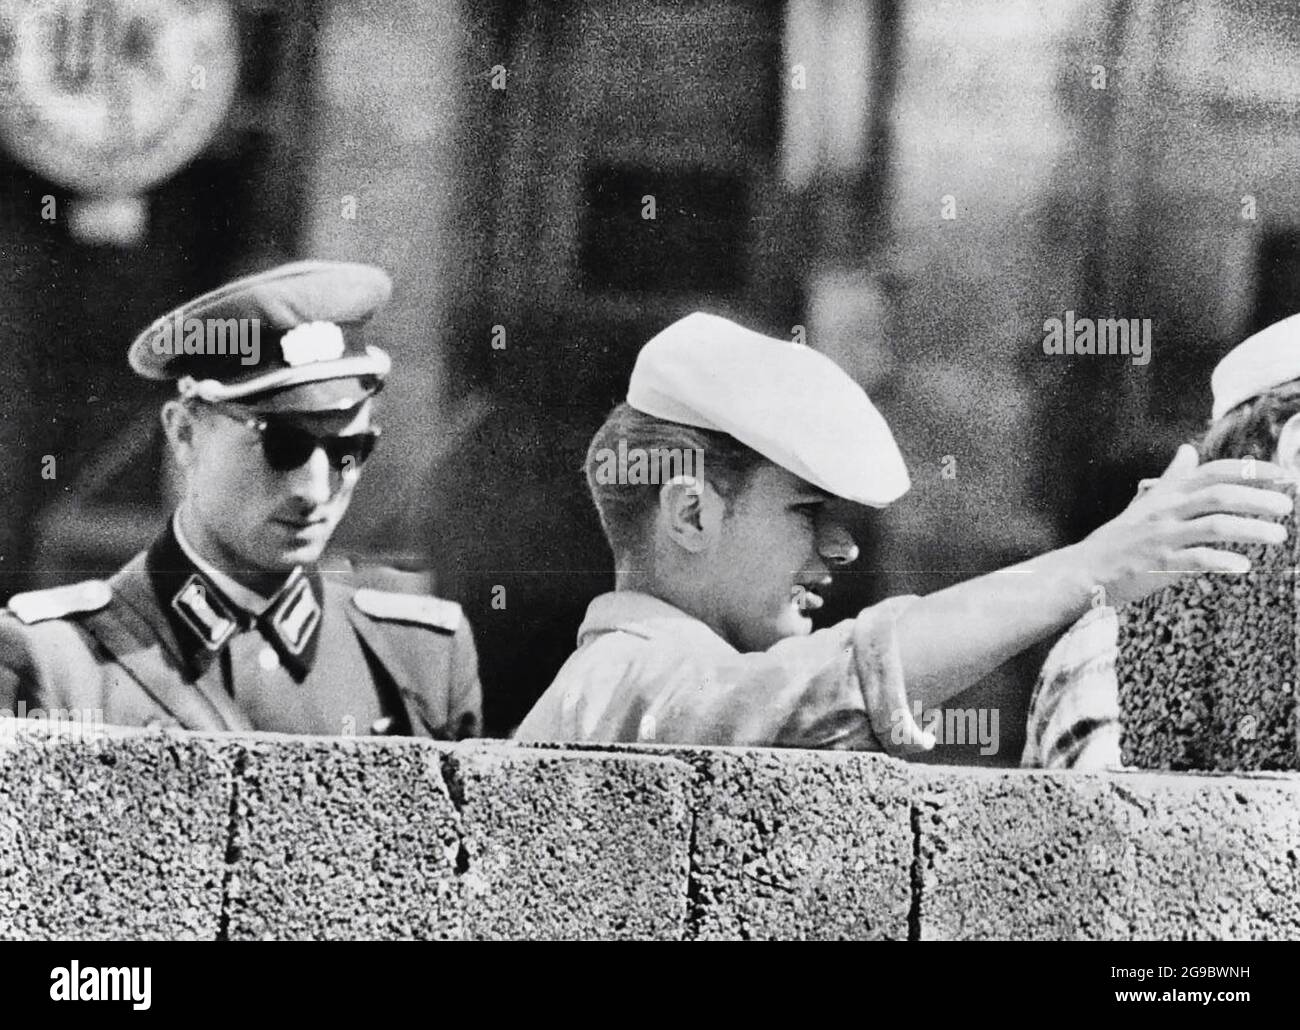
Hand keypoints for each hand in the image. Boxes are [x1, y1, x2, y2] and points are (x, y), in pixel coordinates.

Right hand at [1075, 444, 1293, 605]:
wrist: (1085, 569)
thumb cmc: (1120, 537)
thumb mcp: (1145, 502)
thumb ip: (1171, 477)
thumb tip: (1188, 450)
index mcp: (1167, 494)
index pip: (1214, 472)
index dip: (1251, 470)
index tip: (1282, 474)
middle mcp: (1166, 511)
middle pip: (1219, 495)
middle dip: (1258, 498)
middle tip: (1287, 506)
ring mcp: (1162, 537)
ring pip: (1214, 526)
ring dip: (1250, 529)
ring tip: (1278, 536)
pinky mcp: (1159, 564)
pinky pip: (1195, 559)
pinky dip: (1221, 561)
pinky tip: (1242, 566)